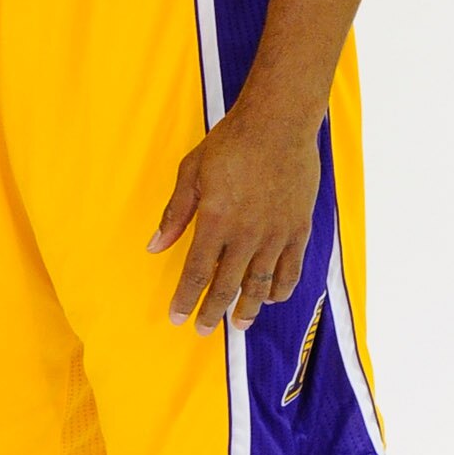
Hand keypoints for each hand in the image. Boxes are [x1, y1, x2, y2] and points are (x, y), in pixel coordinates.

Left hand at [150, 100, 322, 331]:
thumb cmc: (229, 143)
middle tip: (203, 331)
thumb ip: (175, 214)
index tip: (178, 317)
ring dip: (248, 308)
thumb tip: (155, 247)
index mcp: (216, 221)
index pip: (197, 272)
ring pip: (260, 284)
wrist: (278, 123)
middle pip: (227, 286)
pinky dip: (281, 288)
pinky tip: (273, 299)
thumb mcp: (191, 172)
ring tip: (239, 325)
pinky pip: (291, 269)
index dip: (186, 299)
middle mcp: (246, 235)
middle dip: (213, 312)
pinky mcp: (298, 228)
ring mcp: (276, 234)